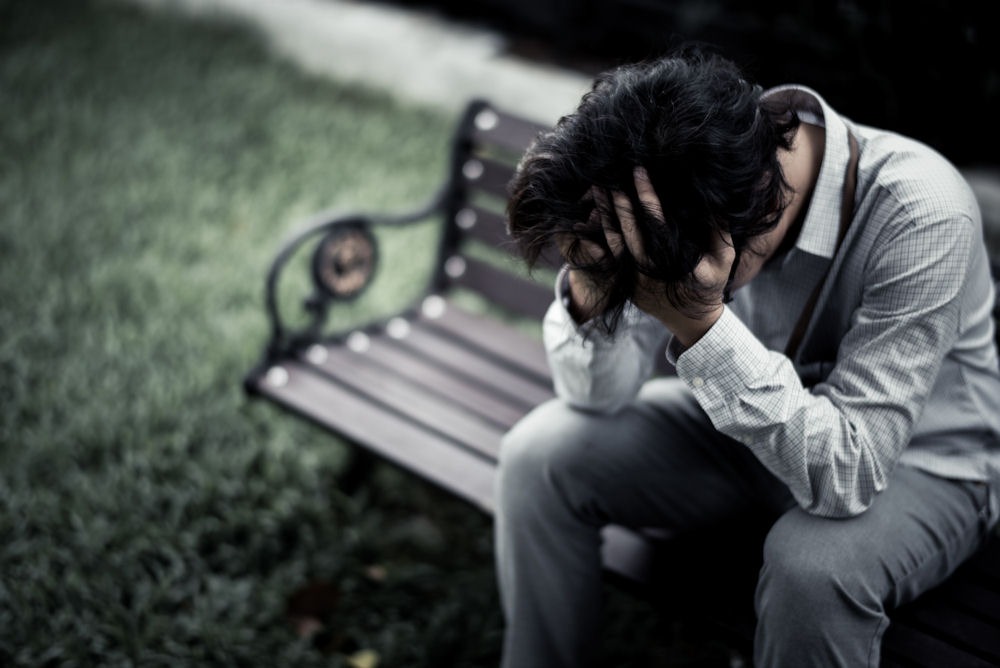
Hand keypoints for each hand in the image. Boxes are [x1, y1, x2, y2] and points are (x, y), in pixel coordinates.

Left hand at [600, 167, 733, 345]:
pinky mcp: (623, 283)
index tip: (638, 170)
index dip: (646, 194)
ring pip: (613, 242)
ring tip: (596, 189)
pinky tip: (589, 218)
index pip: (656, 220)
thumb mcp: (723, 258)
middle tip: (608, 175)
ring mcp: (632, 278)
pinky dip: (597, 237)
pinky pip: (608, 257)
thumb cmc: (710, 285)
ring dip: (604, 215)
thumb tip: (712, 199)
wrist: (691, 321)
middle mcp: (648, 270)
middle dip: (618, 200)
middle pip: (628, 229)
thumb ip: (718, 230)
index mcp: (672, 260)